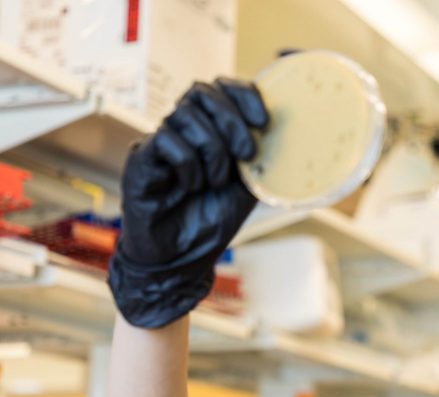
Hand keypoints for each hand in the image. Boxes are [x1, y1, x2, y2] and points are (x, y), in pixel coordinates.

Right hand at [108, 77, 268, 327]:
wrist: (182, 257)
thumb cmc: (212, 219)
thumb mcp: (249, 186)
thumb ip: (262, 159)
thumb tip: (287, 137)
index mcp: (211, 130)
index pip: (222, 88)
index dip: (243, 94)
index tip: (264, 120)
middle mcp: (184, 130)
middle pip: (202, 91)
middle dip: (231, 119)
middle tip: (246, 154)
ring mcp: (161, 141)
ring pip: (186, 115)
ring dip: (212, 149)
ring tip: (216, 181)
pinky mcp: (142, 158)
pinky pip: (167, 140)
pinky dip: (189, 164)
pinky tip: (192, 187)